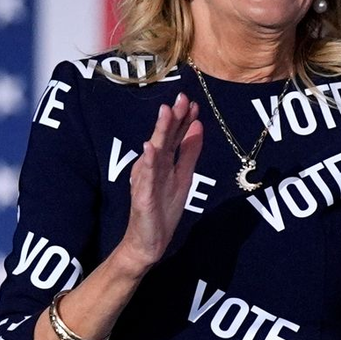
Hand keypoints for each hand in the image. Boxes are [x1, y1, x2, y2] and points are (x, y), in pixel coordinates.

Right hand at [117, 94, 202, 273]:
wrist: (148, 241)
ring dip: (160, 132)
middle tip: (181, 98)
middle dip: (173, 118)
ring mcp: (146, 180)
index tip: (193, 102)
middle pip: (164, 139)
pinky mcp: (143, 196)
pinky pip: (146, 178)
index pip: (175, 136)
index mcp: (163, 161)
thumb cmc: (163, 208)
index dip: (184, 119)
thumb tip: (197, 125)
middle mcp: (152, 167)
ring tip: (166, 113)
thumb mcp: (183, 175)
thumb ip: (189, 152)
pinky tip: (149, 148)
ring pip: (154, 152)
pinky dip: (148, 162)